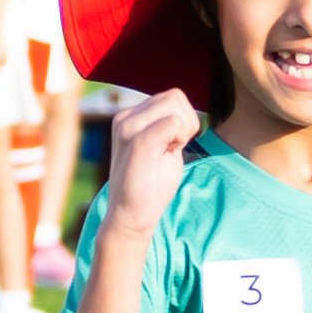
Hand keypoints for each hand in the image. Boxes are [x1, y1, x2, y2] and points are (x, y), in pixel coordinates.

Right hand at [105, 86, 198, 223]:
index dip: (183, 119)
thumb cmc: (150, 185)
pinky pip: (172, 123)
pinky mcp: (137, 143)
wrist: (131, 216)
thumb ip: (168, 126)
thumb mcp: (162, 147)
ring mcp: (128, 128)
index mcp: (129, 117)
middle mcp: (125, 117)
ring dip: (184, 130)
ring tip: (168, 152)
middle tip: (174, 148)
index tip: (173, 144)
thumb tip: (184, 111)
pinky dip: (180, 138)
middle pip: (175, 96)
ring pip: (174, 106)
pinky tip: (168, 156)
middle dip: (186, 121)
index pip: (171, 96)